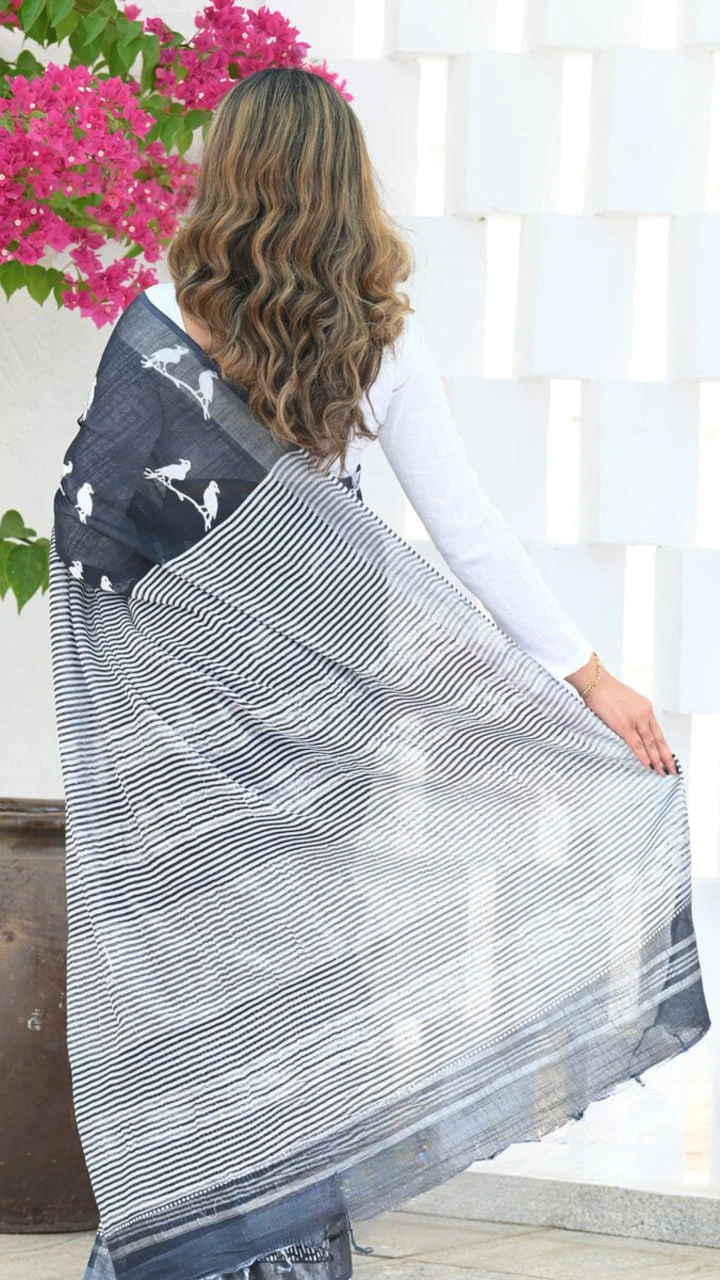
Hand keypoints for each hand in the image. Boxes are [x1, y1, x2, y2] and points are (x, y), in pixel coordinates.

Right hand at [565, 656, 677, 776]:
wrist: (596, 682)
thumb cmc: (605, 690)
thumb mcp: (626, 701)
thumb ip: (632, 714)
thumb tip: (631, 728)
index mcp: (646, 707)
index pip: (658, 732)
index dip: (664, 746)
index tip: (669, 756)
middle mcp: (645, 714)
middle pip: (658, 739)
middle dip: (666, 756)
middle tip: (672, 768)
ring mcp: (635, 720)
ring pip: (650, 744)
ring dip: (657, 759)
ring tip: (662, 771)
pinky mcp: (624, 725)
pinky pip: (636, 744)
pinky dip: (643, 756)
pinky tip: (648, 764)